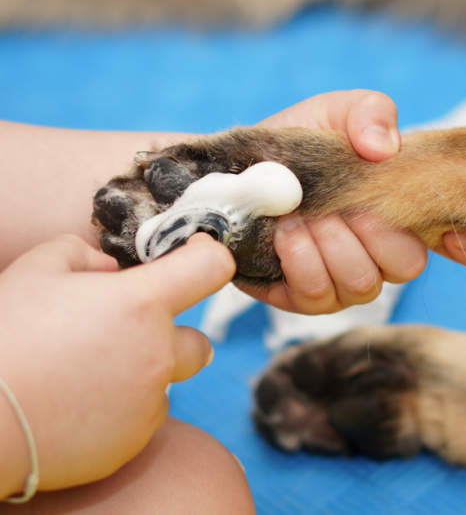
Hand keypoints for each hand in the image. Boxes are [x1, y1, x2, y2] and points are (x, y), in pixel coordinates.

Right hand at [0, 234, 234, 495]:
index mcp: (142, 304)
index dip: (208, 255)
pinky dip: (118, 413)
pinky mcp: (131, 444)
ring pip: (163, 385)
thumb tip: (108, 268)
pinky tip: (74, 407)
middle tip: (125, 336)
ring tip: (82, 376)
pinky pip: (138, 421)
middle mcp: (158, 354)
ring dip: (139, 377)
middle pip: (198, 342)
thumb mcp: (35, 271)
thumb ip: (82, 254)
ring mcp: (148, 404)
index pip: (212, 267)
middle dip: (171, 336)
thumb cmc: (4, 338)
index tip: (195, 253)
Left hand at [254, 90, 465, 313]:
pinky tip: (286, 232)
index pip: (464, 239)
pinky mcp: (309, 298)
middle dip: (372, 230)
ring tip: (300, 213)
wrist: (234, 171)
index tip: (453, 237)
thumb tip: (383, 147)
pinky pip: (320, 296)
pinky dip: (302, 260)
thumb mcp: (334, 111)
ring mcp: (350, 279)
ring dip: (330, 243)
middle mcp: (387, 251)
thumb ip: (369, 113)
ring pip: (365, 283)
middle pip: (409, 264)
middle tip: (340, 203)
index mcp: (408, 209)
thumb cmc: (296, 143)